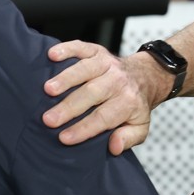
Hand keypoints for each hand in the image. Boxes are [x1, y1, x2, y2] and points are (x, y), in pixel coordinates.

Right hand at [43, 41, 167, 154]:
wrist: (146, 76)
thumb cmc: (135, 105)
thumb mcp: (140, 127)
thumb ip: (128, 138)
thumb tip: (114, 147)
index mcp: (128, 102)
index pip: (104, 117)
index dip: (84, 128)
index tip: (64, 138)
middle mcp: (118, 81)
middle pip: (92, 93)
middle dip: (69, 107)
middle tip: (49, 119)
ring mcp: (107, 64)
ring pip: (86, 69)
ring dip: (66, 78)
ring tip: (47, 90)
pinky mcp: (98, 51)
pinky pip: (82, 47)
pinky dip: (67, 48)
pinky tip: (52, 54)